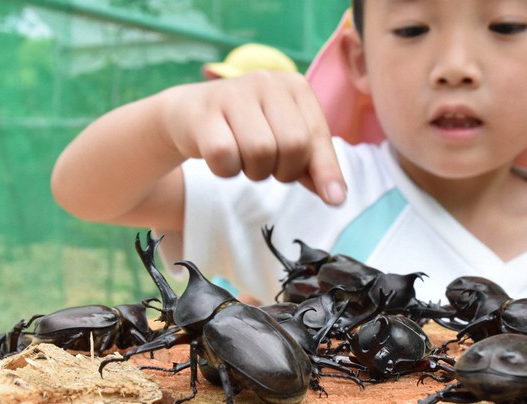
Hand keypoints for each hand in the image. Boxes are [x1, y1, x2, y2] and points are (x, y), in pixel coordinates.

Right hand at [162, 71, 346, 204]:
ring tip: (244, 158)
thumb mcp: (285, 141)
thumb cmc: (247, 130)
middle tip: (268, 166)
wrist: (189, 115)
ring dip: (253, 170)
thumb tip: (337, 197)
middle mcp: (267, 82)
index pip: (317, 136)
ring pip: (260, 152)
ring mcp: (233, 93)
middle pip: (293, 146)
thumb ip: (313, 165)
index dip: (325, 171)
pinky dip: (225, 170)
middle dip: (284, 170)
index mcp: (294, 86)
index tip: (334, 199)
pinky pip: (225, 156)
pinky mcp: (204, 112)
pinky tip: (221, 157)